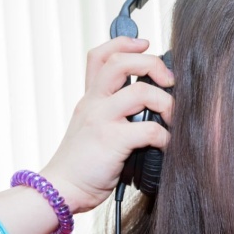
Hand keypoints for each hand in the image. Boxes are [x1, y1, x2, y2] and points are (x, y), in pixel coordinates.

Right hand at [39, 37, 174, 212]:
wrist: (61, 190)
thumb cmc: (84, 165)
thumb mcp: (93, 129)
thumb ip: (114, 114)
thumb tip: (152, 107)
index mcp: (90, 99)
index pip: (100, 56)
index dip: (124, 42)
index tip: (145, 44)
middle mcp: (94, 103)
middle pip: (120, 62)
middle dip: (152, 64)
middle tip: (169, 80)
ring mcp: (101, 120)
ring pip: (139, 91)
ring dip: (165, 101)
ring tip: (172, 117)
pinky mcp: (111, 141)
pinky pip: (148, 129)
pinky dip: (165, 136)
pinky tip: (166, 145)